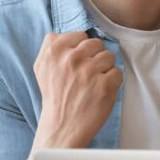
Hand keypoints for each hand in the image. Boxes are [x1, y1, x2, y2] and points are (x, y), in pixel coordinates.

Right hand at [32, 31, 122, 149]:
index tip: (77, 63)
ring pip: (109, 57)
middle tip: (85, 76)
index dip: (82, 50)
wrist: (62, 127)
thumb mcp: (41, 67)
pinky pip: (117, 73)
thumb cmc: (55, 97)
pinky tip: (99, 92)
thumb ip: (50, 46)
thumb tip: (63, 32)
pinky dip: (112, 83)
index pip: (80, 35)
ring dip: (104, 70)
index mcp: (54, 51)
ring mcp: (89, 72)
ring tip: (92, 84)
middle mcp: (71, 59)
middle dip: (94, 58)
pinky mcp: (104, 85)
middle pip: (97, 44)